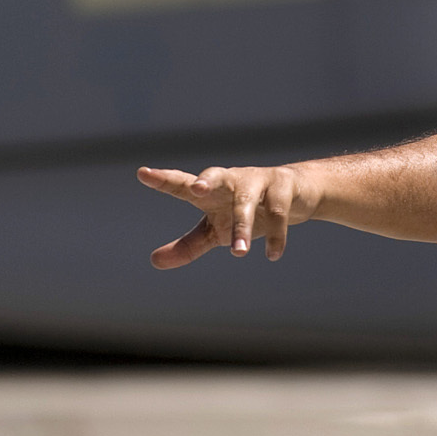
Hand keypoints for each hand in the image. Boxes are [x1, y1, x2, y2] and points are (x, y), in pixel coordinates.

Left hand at [136, 164, 317, 266]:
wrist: (294, 195)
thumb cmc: (241, 211)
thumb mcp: (214, 231)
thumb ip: (187, 246)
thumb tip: (153, 261)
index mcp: (209, 190)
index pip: (182, 184)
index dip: (163, 180)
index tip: (142, 173)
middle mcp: (230, 180)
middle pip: (216, 176)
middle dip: (207, 181)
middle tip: (197, 189)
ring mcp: (257, 181)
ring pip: (247, 202)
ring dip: (243, 226)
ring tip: (239, 253)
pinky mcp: (282, 188)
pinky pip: (278, 213)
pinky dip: (276, 235)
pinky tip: (272, 255)